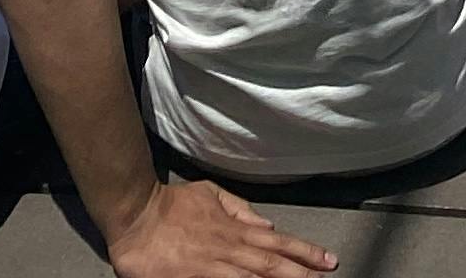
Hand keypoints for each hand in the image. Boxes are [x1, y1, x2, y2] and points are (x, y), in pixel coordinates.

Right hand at [104, 180, 337, 276]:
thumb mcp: (210, 194)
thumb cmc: (172, 205)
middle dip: (302, 272)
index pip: (277, 242)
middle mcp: (230, 248)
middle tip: (327, 277)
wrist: (137, 216)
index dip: (304, 252)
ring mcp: (214, 267)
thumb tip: (267, 223)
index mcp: (235, 228)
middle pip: (273, 264)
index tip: (328, 261)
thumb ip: (239, 209)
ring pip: (255, 277)